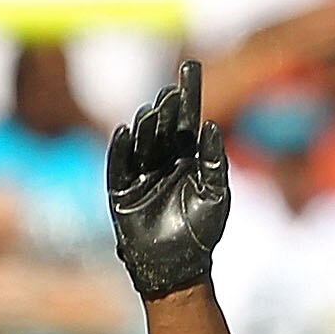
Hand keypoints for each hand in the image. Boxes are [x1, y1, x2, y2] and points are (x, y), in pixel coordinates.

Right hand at [105, 58, 229, 300]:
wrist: (178, 267)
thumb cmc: (203, 232)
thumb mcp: (215, 194)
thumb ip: (214, 161)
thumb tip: (210, 126)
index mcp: (187, 158)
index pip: (186, 118)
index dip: (187, 92)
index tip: (191, 66)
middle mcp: (162, 162)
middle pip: (162, 128)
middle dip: (166, 110)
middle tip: (171, 93)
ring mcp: (141, 175)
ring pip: (141, 143)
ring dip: (145, 126)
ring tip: (151, 111)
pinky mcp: (121, 193)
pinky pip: (118, 167)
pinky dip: (120, 151)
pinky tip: (125, 132)